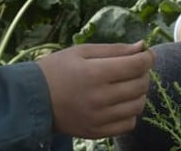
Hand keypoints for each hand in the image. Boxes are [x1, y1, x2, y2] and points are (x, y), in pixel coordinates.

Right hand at [36, 41, 154, 138]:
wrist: (33, 100)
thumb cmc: (56, 70)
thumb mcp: (81, 51)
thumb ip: (114, 50)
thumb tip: (142, 47)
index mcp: (95, 73)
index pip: (137, 66)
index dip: (147, 57)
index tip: (145, 54)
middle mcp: (100, 98)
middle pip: (140, 85)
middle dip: (143, 73)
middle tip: (133, 67)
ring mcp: (99, 118)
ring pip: (137, 106)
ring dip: (138, 93)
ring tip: (126, 85)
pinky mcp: (97, 132)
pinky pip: (128, 124)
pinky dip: (129, 112)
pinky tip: (118, 103)